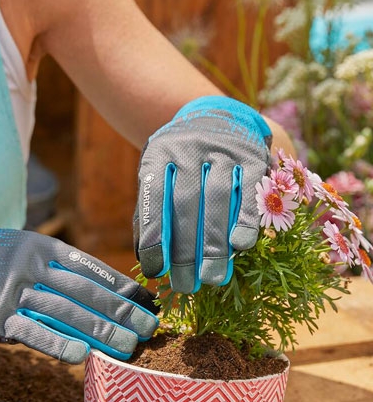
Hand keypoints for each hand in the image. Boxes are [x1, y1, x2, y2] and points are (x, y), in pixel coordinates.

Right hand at [0, 228, 158, 363]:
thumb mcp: (19, 249)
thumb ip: (53, 266)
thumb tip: (99, 289)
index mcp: (40, 245)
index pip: (91, 268)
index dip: (123, 288)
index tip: (149, 303)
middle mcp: (29, 264)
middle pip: (85, 292)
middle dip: (121, 313)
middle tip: (150, 330)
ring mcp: (11, 291)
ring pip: (66, 314)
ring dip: (101, 333)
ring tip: (129, 348)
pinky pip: (32, 333)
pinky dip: (59, 345)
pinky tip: (84, 357)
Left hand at [134, 95, 271, 292]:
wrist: (215, 117)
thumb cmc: (179, 163)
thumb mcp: (158, 177)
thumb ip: (150, 214)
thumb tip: (147, 261)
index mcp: (159, 154)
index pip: (152, 197)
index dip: (154, 236)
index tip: (155, 270)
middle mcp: (190, 148)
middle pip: (187, 202)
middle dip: (186, 249)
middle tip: (186, 285)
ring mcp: (223, 149)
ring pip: (219, 198)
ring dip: (216, 242)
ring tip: (212, 277)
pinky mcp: (253, 155)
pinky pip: (250, 190)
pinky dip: (247, 219)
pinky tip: (241, 246)